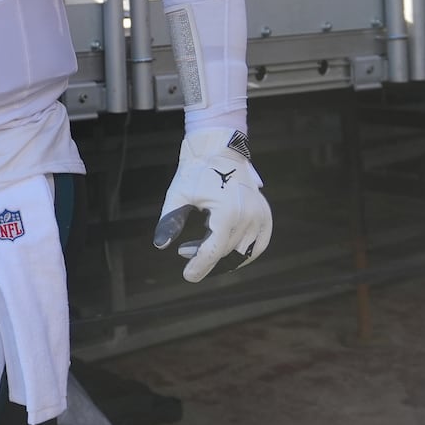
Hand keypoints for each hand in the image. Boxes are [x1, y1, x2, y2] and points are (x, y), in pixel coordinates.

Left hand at [153, 129, 271, 282]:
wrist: (219, 148)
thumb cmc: (196, 170)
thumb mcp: (178, 194)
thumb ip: (170, 220)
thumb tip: (159, 245)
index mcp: (227, 213)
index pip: (213, 250)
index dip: (199, 266)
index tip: (187, 276)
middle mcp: (249, 217)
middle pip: (226, 251)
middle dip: (204, 257)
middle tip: (185, 252)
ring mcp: (260, 216)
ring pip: (242, 251)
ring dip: (221, 255)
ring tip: (200, 245)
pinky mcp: (265, 214)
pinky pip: (259, 244)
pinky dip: (244, 252)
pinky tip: (227, 252)